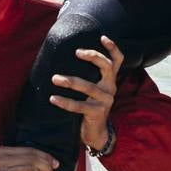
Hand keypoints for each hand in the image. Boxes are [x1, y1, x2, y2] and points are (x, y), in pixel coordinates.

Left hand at [49, 35, 121, 150]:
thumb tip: (65, 57)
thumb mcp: (92, 89)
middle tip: (76, 52)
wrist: (95, 133)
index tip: (103, 37)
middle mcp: (110, 88)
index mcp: (109, 80)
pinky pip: (80, 106)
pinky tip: (53, 98)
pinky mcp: (97, 113)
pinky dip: (65, 102)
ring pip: (89, 87)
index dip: (112, 48)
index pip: (117, 61)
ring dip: (70, 81)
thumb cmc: (89, 106)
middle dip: (93, 57)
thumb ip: (88, 76)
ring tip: (54, 78)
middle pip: (107, 67)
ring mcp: (105, 101)